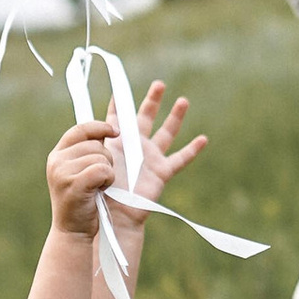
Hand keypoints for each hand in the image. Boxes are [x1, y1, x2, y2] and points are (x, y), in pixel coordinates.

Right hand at [45, 120, 121, 236]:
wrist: (73, 231)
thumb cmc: (82, 201)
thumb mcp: (79, 172)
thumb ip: (87, 152)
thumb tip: (107, 130)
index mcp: (58, 154)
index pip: (80, 129)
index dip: (100, 127)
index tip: (115, 131)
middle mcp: (56, 161)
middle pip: (95, 144)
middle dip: (106, 159)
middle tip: (100, 178)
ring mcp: (62, 172)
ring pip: (101, 157)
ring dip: (107, 172)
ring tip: (98, 187)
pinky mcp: (73, 183)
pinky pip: (103, 169)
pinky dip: (108, 179)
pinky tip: (100, 190)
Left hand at [108, 79, 207, 211]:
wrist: (112, 214)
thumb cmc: (99, 189)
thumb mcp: (95, 158)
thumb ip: (97, 140)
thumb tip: (98, 123)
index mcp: (116, 141)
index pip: (117, 116)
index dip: (119, 102)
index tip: (120, 88)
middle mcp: (135, 145)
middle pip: (146, 117)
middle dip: (152, 100)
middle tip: (158, 84)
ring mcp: (150, 158)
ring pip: (167, 132)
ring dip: (175, 117)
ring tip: (183, 100)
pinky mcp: (161, 171)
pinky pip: (180, 159)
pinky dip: (192, 149)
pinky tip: (203, 139)